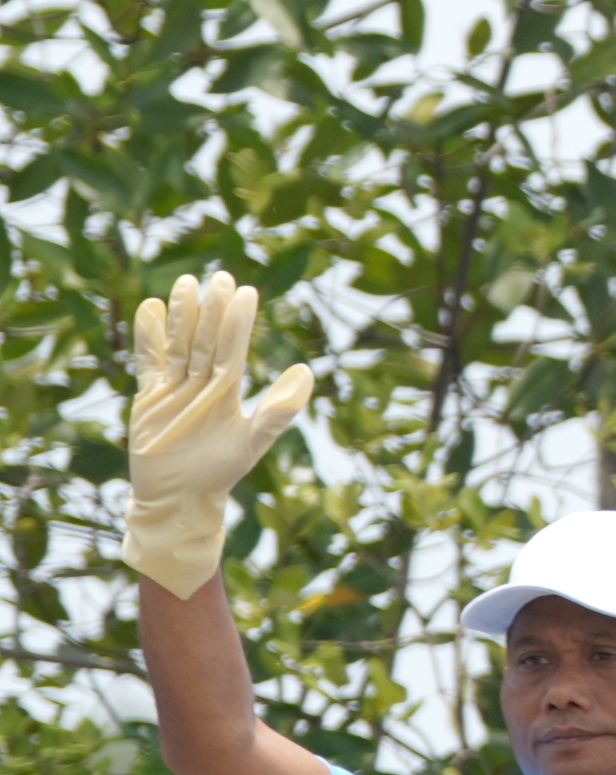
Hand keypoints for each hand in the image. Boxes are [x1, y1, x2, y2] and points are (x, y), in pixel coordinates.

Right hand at [123, 278, 322, 598]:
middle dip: (212, 310)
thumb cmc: (221, 471)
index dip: (238, 322)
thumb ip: (279, 410)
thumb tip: (308, 370)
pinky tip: (149, 310)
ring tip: (185, 284)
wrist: (179, 496)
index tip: (246, 292)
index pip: (233, 348)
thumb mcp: (253, 441)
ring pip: (179, 344)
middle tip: (219, 277)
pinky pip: (149, 362)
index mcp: (229, 389)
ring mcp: (175, 386)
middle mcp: (203, 382)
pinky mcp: (150, 396)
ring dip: (181, 315)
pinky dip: (148, 339)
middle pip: (206, 339)